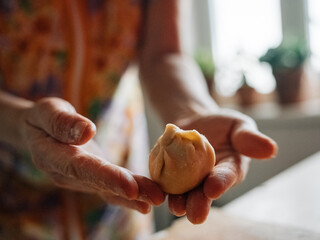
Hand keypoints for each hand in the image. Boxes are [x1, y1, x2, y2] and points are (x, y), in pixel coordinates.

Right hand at [22, 97, 164, 212]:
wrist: (38, 133)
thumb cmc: (42, 117)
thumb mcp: (46, 111)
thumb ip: (62, 122)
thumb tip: (87, 131)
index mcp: (53, 156)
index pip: (81, 168)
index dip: (106, 177)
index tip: (130, 186)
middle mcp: (67, 174)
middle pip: (101, 183)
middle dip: (130, 190)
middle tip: (157, 197)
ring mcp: (80, 179)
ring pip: (108, 190)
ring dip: (136, 195)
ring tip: (159, 198)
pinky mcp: (91, 178)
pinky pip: (110, 189)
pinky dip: (129, 196)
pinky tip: (147, 203)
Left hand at [167, 109, 277, 223]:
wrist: (195, 121)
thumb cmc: (221, 125)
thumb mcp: (238, 126)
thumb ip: (249, 138)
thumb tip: (271, 148)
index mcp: (229, 170)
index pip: (227, 177)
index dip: (222, 182)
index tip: (214, 187)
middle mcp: (209, 181)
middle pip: (204, 194)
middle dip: (200, 204)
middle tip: (195, 214)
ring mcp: (189, 181)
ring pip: (184, 194)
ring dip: (180, 202)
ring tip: (176, 207)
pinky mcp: (170, 177)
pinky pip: (164, 183)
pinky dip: (160, 188)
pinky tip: (155, 191)